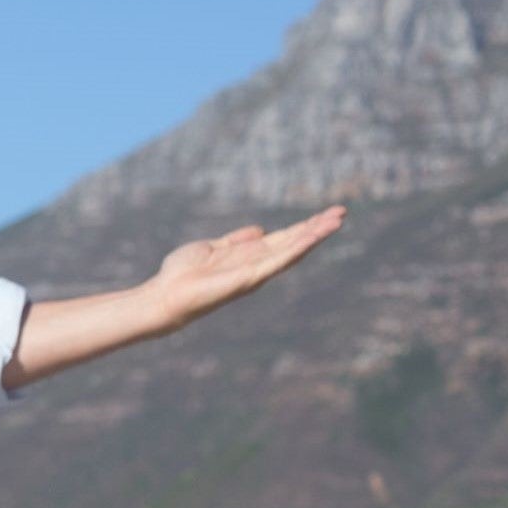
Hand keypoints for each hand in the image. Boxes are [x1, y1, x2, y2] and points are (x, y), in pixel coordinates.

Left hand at [145, 207, 346, 327]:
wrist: (165, 295)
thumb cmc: (182, 273)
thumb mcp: (212, 247)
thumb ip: (236, 240)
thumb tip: (260, 230)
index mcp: (248, 255)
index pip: (283, 239)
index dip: (303, 227)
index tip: (325, 214)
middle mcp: (256, 265)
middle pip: (293, 243)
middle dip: (317, 228)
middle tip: (342, 212)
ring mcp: (255, 272)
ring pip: (292, 250)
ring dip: (314, 236)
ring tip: (337, 221)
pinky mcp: (249, 278)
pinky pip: (277, 261)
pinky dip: (295, 249)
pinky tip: (311, 237)